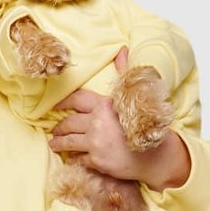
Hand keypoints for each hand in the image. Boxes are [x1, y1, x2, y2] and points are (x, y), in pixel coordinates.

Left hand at [48, 47, 188, 187]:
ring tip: (54, 144)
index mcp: (104, 105)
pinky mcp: (97, 160)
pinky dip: (73, 159)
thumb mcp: (134, 95)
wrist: (155, 155)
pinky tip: (70, 158)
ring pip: (68, 142)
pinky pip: (78, 159)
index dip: (63, 102)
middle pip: (68, 123)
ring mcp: (96, 142)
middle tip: (55, 130)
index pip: (77, 99)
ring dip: (58, 143)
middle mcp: (97, 123)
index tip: (55, 106)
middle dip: (59, 127)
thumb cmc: (147, 124)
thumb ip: (124, 72)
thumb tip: (122, 50)